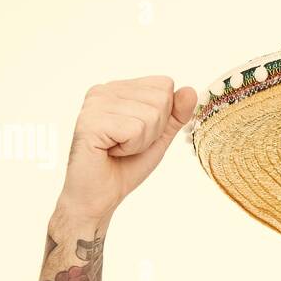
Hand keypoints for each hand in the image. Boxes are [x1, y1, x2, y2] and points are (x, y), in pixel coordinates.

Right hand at [60, 75, 197, 220]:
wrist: (100, 196)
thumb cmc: (125, 166)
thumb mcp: (159, 137)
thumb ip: (176, 114)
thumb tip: (191, 90)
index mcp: (118, 88)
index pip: (164, 85)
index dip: (162, 118)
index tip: (138, 134)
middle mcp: (104, 90)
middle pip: (160, 99)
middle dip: (153, 131)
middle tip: (127, 145)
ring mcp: (94, 104)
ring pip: (150, 115)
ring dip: (141, 142)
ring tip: (118, 149)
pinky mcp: (90, 121)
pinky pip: (135, 129)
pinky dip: (130, 148)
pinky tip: (111, 152)